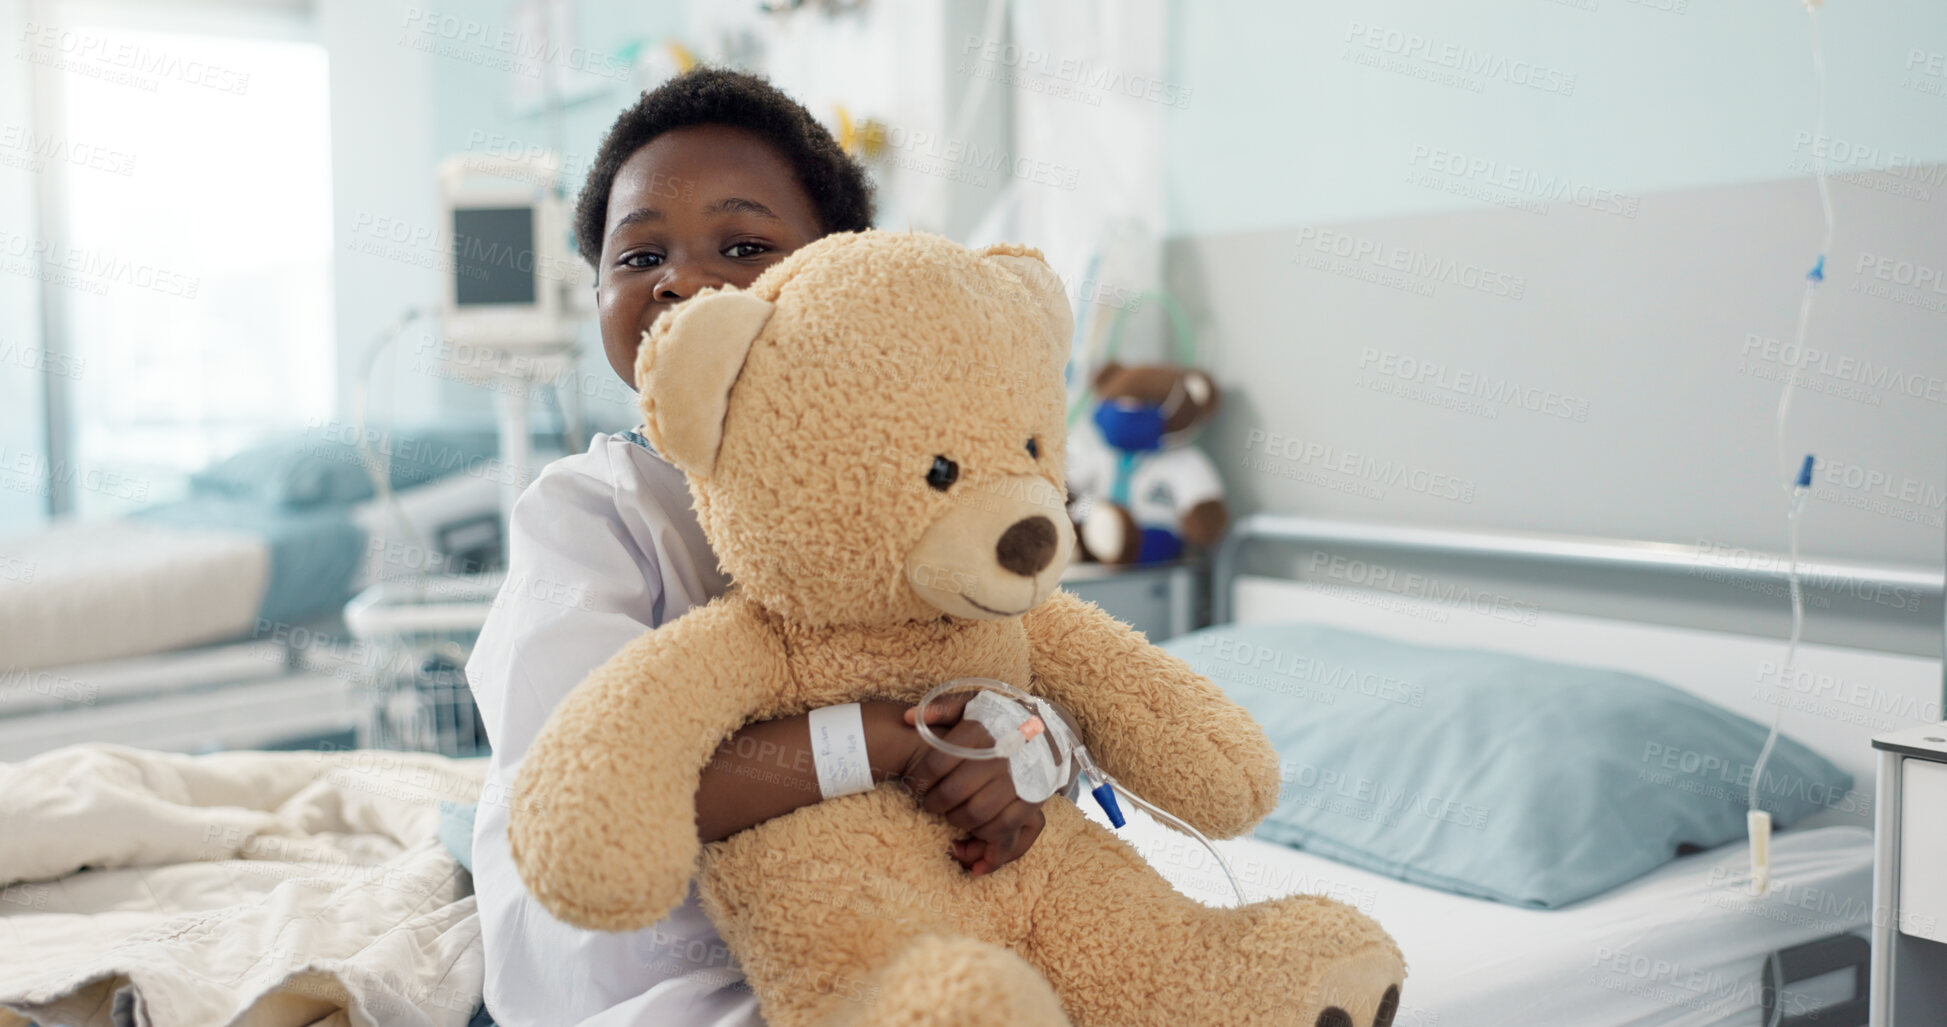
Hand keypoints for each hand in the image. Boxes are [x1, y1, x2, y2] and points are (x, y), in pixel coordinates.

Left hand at [897, 692, 1069, 876]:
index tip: (915, 783)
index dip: (919, 779)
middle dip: (934, 803)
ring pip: (975, 814)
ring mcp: (1018, 780)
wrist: (1048, 729)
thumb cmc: (1000, 718)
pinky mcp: (1033, 800)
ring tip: (951, 812)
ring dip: (956, 819)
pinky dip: (984, 832)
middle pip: (953, 792)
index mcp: (979, 730)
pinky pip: (1002, 827)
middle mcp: (999, 755)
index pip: (936, 763)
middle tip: (930, 802)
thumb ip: (941, 709)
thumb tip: (907, 717)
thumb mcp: (972, 704)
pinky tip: (974, 823)